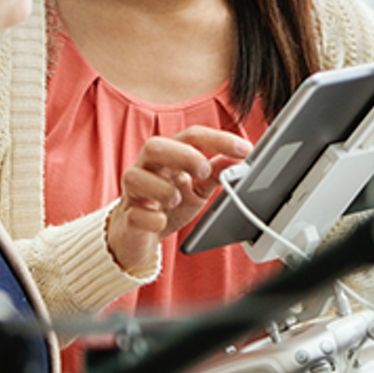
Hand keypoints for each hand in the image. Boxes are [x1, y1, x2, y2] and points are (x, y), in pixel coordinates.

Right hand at [106, 126, 252, 271]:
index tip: (245, 149)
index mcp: (170, 156)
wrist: (139, 234)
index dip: (218, 140)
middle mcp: (148, 168)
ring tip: (177, 199)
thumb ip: (217, 173)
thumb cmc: (169, 204)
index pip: (192, 137)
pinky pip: (134, 214)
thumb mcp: (199, 187)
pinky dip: (150, 218)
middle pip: (156, 146)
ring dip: (161, 188)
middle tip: (205, 170)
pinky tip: (160, 221)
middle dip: (183, 155)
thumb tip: (241, 161)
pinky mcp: (127, 217)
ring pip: (135, 177)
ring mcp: (133, 192)